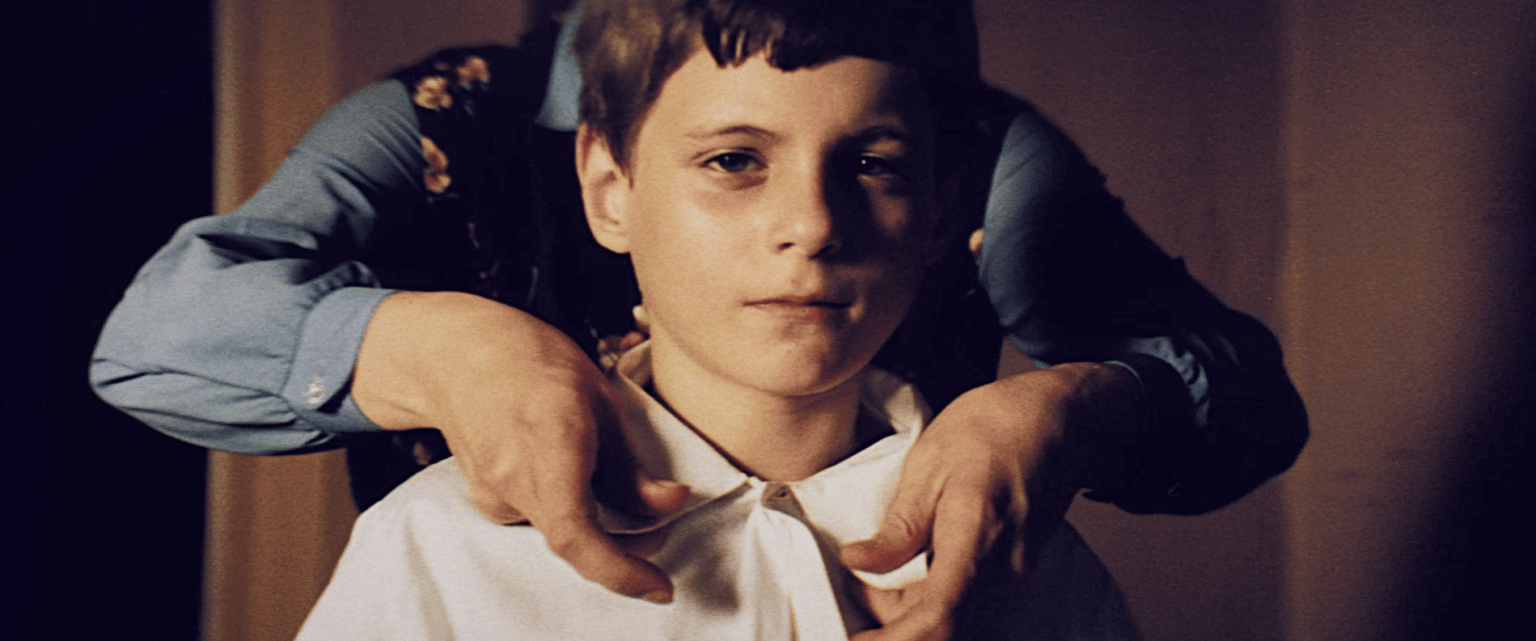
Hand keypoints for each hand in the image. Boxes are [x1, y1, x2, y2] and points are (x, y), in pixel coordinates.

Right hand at [353, 292, 689, 602]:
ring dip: (596, 524)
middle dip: (624, 547)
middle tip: (658, 527)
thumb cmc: (534, 363)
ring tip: (613, 482)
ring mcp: (493, 494)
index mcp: (549, 449)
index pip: (578, 537)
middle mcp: (513, 480)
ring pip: (559, 530)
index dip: (621, 571)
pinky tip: (571, 472)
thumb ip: (631, 466)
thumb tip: (672, 504)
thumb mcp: (601, 401)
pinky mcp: (486, 499)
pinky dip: (568, 510)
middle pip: (576, 542)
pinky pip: (539, 518)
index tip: (659, 587)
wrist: (457, 355)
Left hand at [842, 362, 1145, 638]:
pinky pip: (968, 600)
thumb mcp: (929, 463)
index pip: (938, 617)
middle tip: (858, 575)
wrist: (1059, 419)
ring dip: (910, 605)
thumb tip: (857, 564)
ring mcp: (1014, 574)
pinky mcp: (1015, 571)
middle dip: (889, 615)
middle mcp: (1003, 570)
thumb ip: (899, 526)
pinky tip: (913, 562)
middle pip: (939, 624)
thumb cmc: (993, 427)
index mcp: (976, 538)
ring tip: (884, 564)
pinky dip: (933, 593)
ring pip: (954, 615)